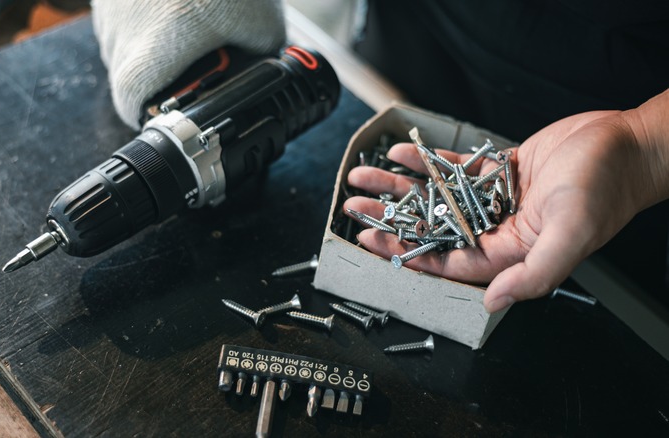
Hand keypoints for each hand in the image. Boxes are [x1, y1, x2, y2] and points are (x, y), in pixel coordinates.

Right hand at [91, 0, 285, 128]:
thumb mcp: (261, 26)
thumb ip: (257, 55)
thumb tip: (261, 63)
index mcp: (150, 57)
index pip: (132, 106)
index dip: (149, 114)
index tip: (166, 113)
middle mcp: (119, 33)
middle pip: (126, 73)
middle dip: (157, 76)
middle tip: (186, 69)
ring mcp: (109, 4)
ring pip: (121, 39)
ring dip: (147, 43)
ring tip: (182, 28)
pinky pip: (122, 9)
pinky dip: (143, 12)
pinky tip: (171, 2)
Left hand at [344, 96, 668, 311]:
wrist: (629, 145)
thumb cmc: (606, 190)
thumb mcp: (570, 235)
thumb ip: (533, 274)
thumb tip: (491, 303)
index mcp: (509, 251)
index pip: (444, 258)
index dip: (404, 250)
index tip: (370, 239)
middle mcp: (498, 228)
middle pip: (430, 226)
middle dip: (390, 216)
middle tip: (355, 206)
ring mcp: (497, 199)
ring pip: (437, 196)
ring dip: (400, 186)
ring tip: (364, 175)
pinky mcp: (502, 170)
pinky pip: (457, 169)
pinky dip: (429, 162)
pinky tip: (402, 153)